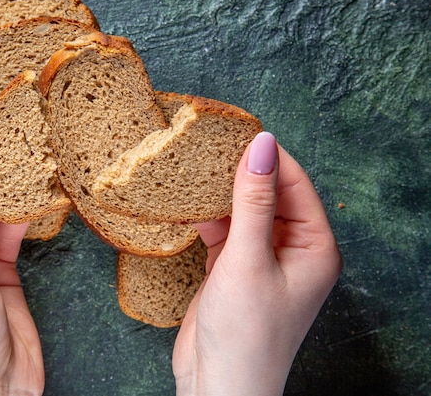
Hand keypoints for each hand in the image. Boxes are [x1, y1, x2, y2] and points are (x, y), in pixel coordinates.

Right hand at [173, 132, 341, 395]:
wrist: (217, 387)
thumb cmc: (245, 335)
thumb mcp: (248, 260)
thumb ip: (253, 202)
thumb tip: (262, 147)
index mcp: (315, 248)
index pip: (296, 186)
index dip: (270, 158)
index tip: (239, 133)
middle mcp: (293, 251)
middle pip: (271, 196)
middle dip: (243, 175)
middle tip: (210, 150)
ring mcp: (262, 261)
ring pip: (245, 213)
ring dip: (222, 197)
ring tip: (195, 173)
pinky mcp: (234, 270)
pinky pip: (225, 232)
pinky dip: (208, 220)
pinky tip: (189, 209)